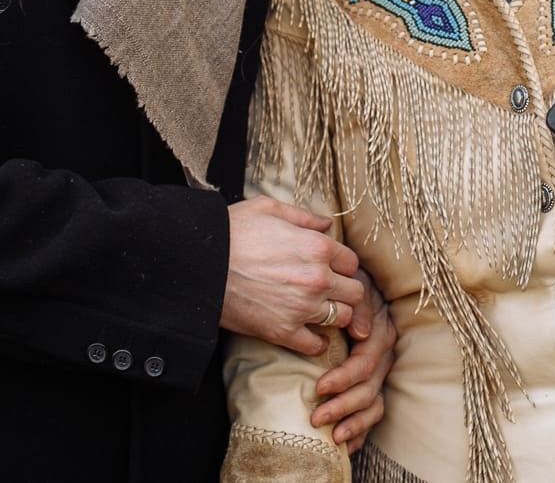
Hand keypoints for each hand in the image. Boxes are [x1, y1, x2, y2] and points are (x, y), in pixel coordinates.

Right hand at [221, 197, 368, 356]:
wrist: (199, 263)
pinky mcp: (283, 331)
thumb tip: (326, 223)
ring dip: (334, 315)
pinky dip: (316, 342)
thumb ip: (303, 216)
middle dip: (345, 291)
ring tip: (319, 311)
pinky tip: (308, 333)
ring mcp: (302, 307)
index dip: (342, 266)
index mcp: (318, 246)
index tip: (331, 270)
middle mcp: (317, 278)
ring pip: (342, 318)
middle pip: (355, 293)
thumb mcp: (268, 208)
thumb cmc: (231, 231)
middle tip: (330, 292)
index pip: (352, 263)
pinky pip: (316, 345)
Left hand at [311, 268, 394, 450]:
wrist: (344, 284)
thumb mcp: (352, 285)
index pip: (366, 364)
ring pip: (373, 404)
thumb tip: (360, 333)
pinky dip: (361, 429)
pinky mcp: (373, 382)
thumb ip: (357, 305)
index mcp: (380, 332)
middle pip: (369, 389)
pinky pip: (373, 411)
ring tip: (331, 435)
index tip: (319, 387)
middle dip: (342, 406)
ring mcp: (381, 371)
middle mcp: (384, 354)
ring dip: (352, 422)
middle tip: (316, 417)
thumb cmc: (342, 285)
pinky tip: (345, 445)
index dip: (344, 378)